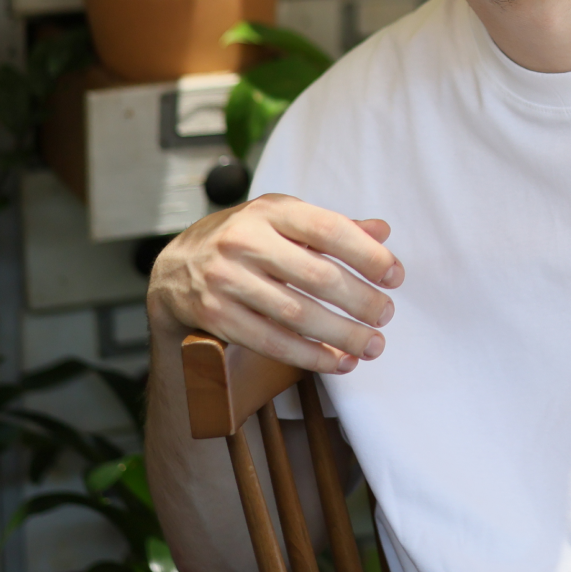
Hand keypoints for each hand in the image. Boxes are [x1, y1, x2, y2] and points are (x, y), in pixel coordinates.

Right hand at [146, 194, 404, 373]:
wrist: (176, 267)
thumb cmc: (245, 238)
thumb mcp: (284, 220)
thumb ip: (332, 227)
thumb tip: (382, 233)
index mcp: (271, 211)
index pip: (327, 229)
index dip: (366, 254)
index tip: (394, 276)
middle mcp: (245, 241)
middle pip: (316, 276)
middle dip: (359, 300)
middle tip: (386, 315)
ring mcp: (226, 279)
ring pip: (296, 314)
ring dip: (341, 335)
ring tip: (371, 345)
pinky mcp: (215, 314)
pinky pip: (270, 341)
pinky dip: (309, 355)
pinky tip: (337, 360)